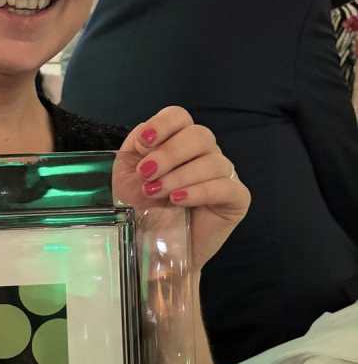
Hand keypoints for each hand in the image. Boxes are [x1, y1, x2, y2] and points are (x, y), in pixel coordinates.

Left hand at [112, 106, 249, 270]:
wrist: (152, 247)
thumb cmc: (141, 208)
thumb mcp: (127, 174)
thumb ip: (135, 149)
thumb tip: (146, 134)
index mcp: (178, 141)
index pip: (179, 117)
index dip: (162, 125)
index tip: (143, 143)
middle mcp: (204, 153)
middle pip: (198, 135)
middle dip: (169, 153)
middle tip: (147, 174)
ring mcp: (223, 174)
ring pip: (212, 160)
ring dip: (179, 176)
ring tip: (157, 193)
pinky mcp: (236, 198)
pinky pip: (224, 186)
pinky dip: (199, 191)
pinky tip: (179, 200)